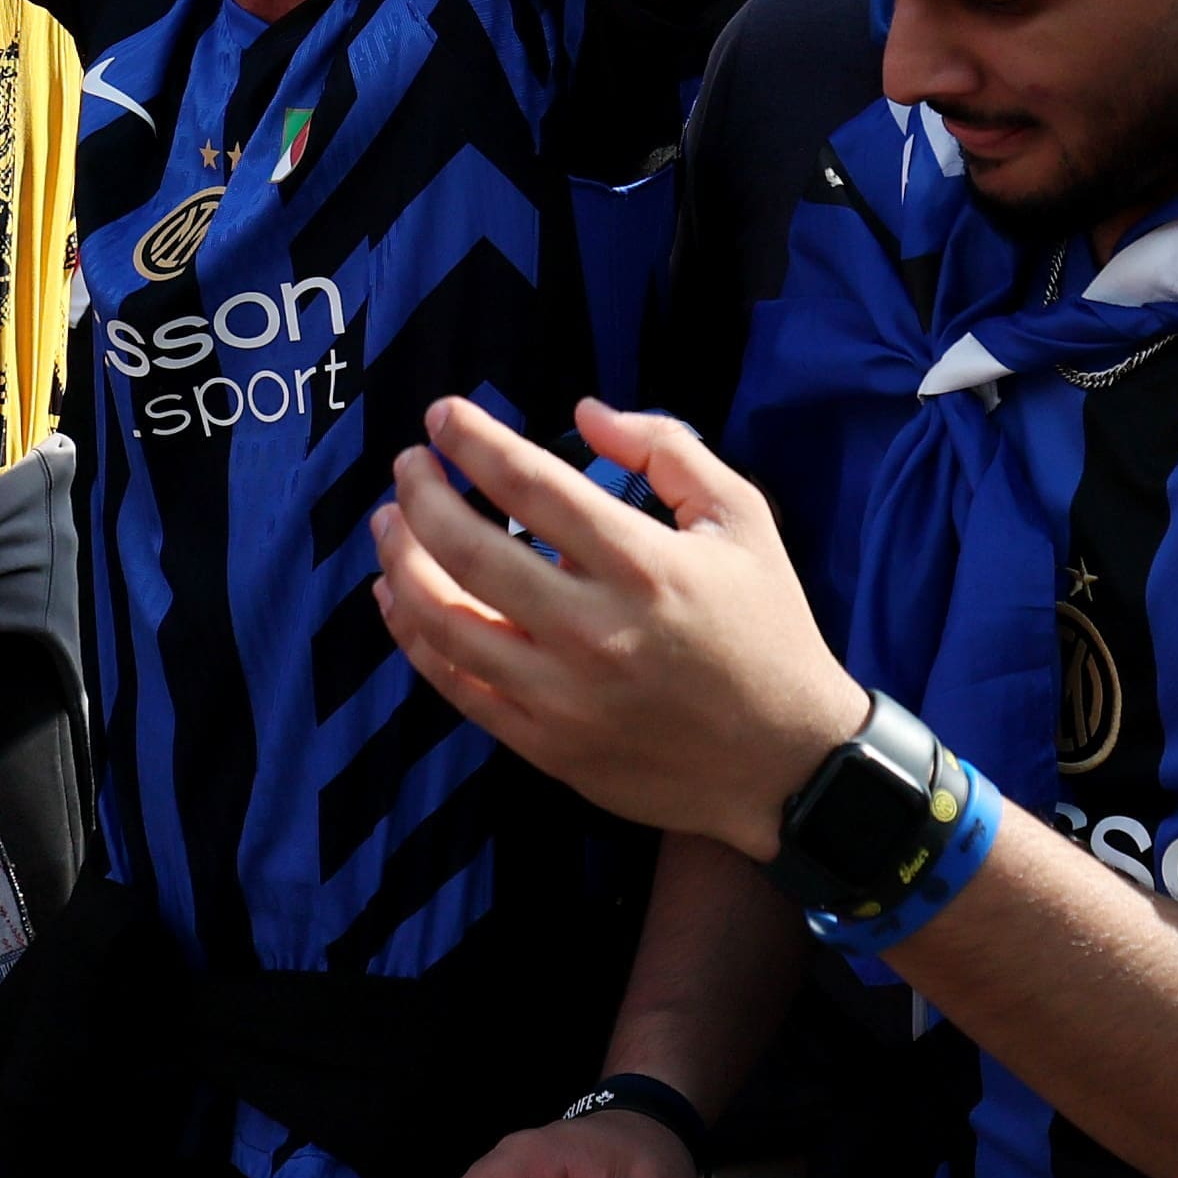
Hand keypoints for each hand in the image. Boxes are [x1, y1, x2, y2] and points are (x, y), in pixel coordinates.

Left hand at [369, 396, 865, 858]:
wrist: (787, 763)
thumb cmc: (766, 629)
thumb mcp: (744, 520)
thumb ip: (668, 450)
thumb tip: (585, 414)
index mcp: (644, 565)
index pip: (531, 485)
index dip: (475, 441)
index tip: (442, 414)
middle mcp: (595, 630)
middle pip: (469, 550)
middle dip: (420, 494)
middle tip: (407, 464)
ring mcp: (563, 695)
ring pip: (445, 622)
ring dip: (400, 563)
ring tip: (389, 524)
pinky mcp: (546, 745)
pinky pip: (456, 686)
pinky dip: (413, 638)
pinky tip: (398, 598)